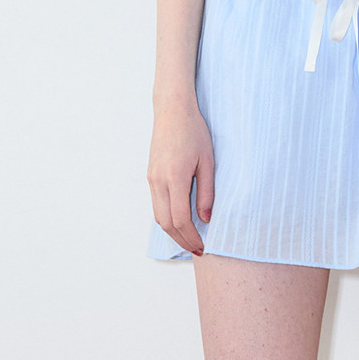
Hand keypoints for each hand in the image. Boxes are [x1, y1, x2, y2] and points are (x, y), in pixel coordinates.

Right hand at [147, 101, 214, 255]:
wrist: (173, 111)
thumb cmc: (194, 131)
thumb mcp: (208, 161)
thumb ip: (207, 191)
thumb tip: (206, 218)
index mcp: (175, 177)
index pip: (180, 219)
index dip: (191, 237)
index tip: (202, 246)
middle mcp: (158, 181)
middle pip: (165, 223)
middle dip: (181, 239)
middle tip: (196, 248)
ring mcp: (152, 178)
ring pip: (158, 215)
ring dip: (173, 231)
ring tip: (190, 239)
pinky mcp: (150, 175)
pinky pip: (156, 204)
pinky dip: (167, 217)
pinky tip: (180, 221)